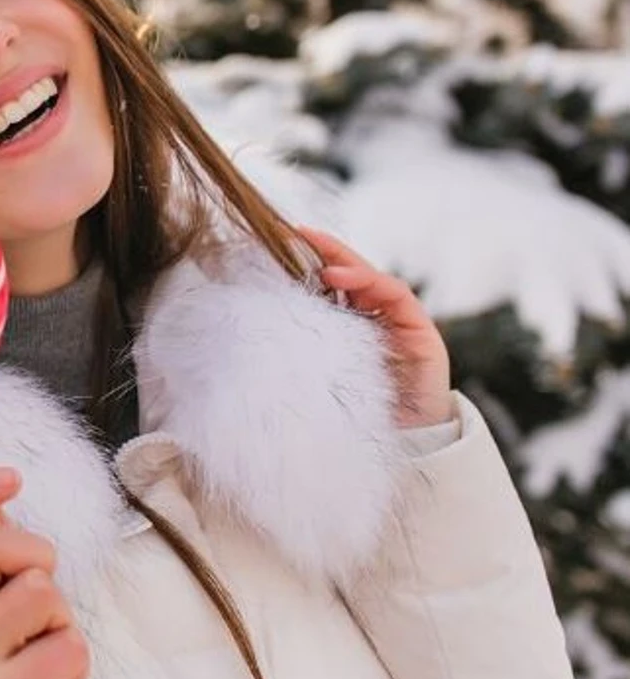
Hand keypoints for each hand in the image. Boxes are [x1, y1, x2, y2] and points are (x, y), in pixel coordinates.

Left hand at [298, 226, 453, 427]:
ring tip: (322, 261)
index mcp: (348, 327)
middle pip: (352, 274)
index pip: (330, 286)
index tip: (281, 241)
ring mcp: (400, 323)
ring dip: (347, 264)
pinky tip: (345, 279)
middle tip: (299, 233)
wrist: (403, 445)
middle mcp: (375, 319)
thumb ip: (301, 346)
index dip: (309, 262)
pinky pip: (397, 296)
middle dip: (327, 250)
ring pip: (374, 279)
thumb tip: (256, 325)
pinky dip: (372, 282)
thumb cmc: (353, 412)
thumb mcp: (319, 372)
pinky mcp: (421, 332)